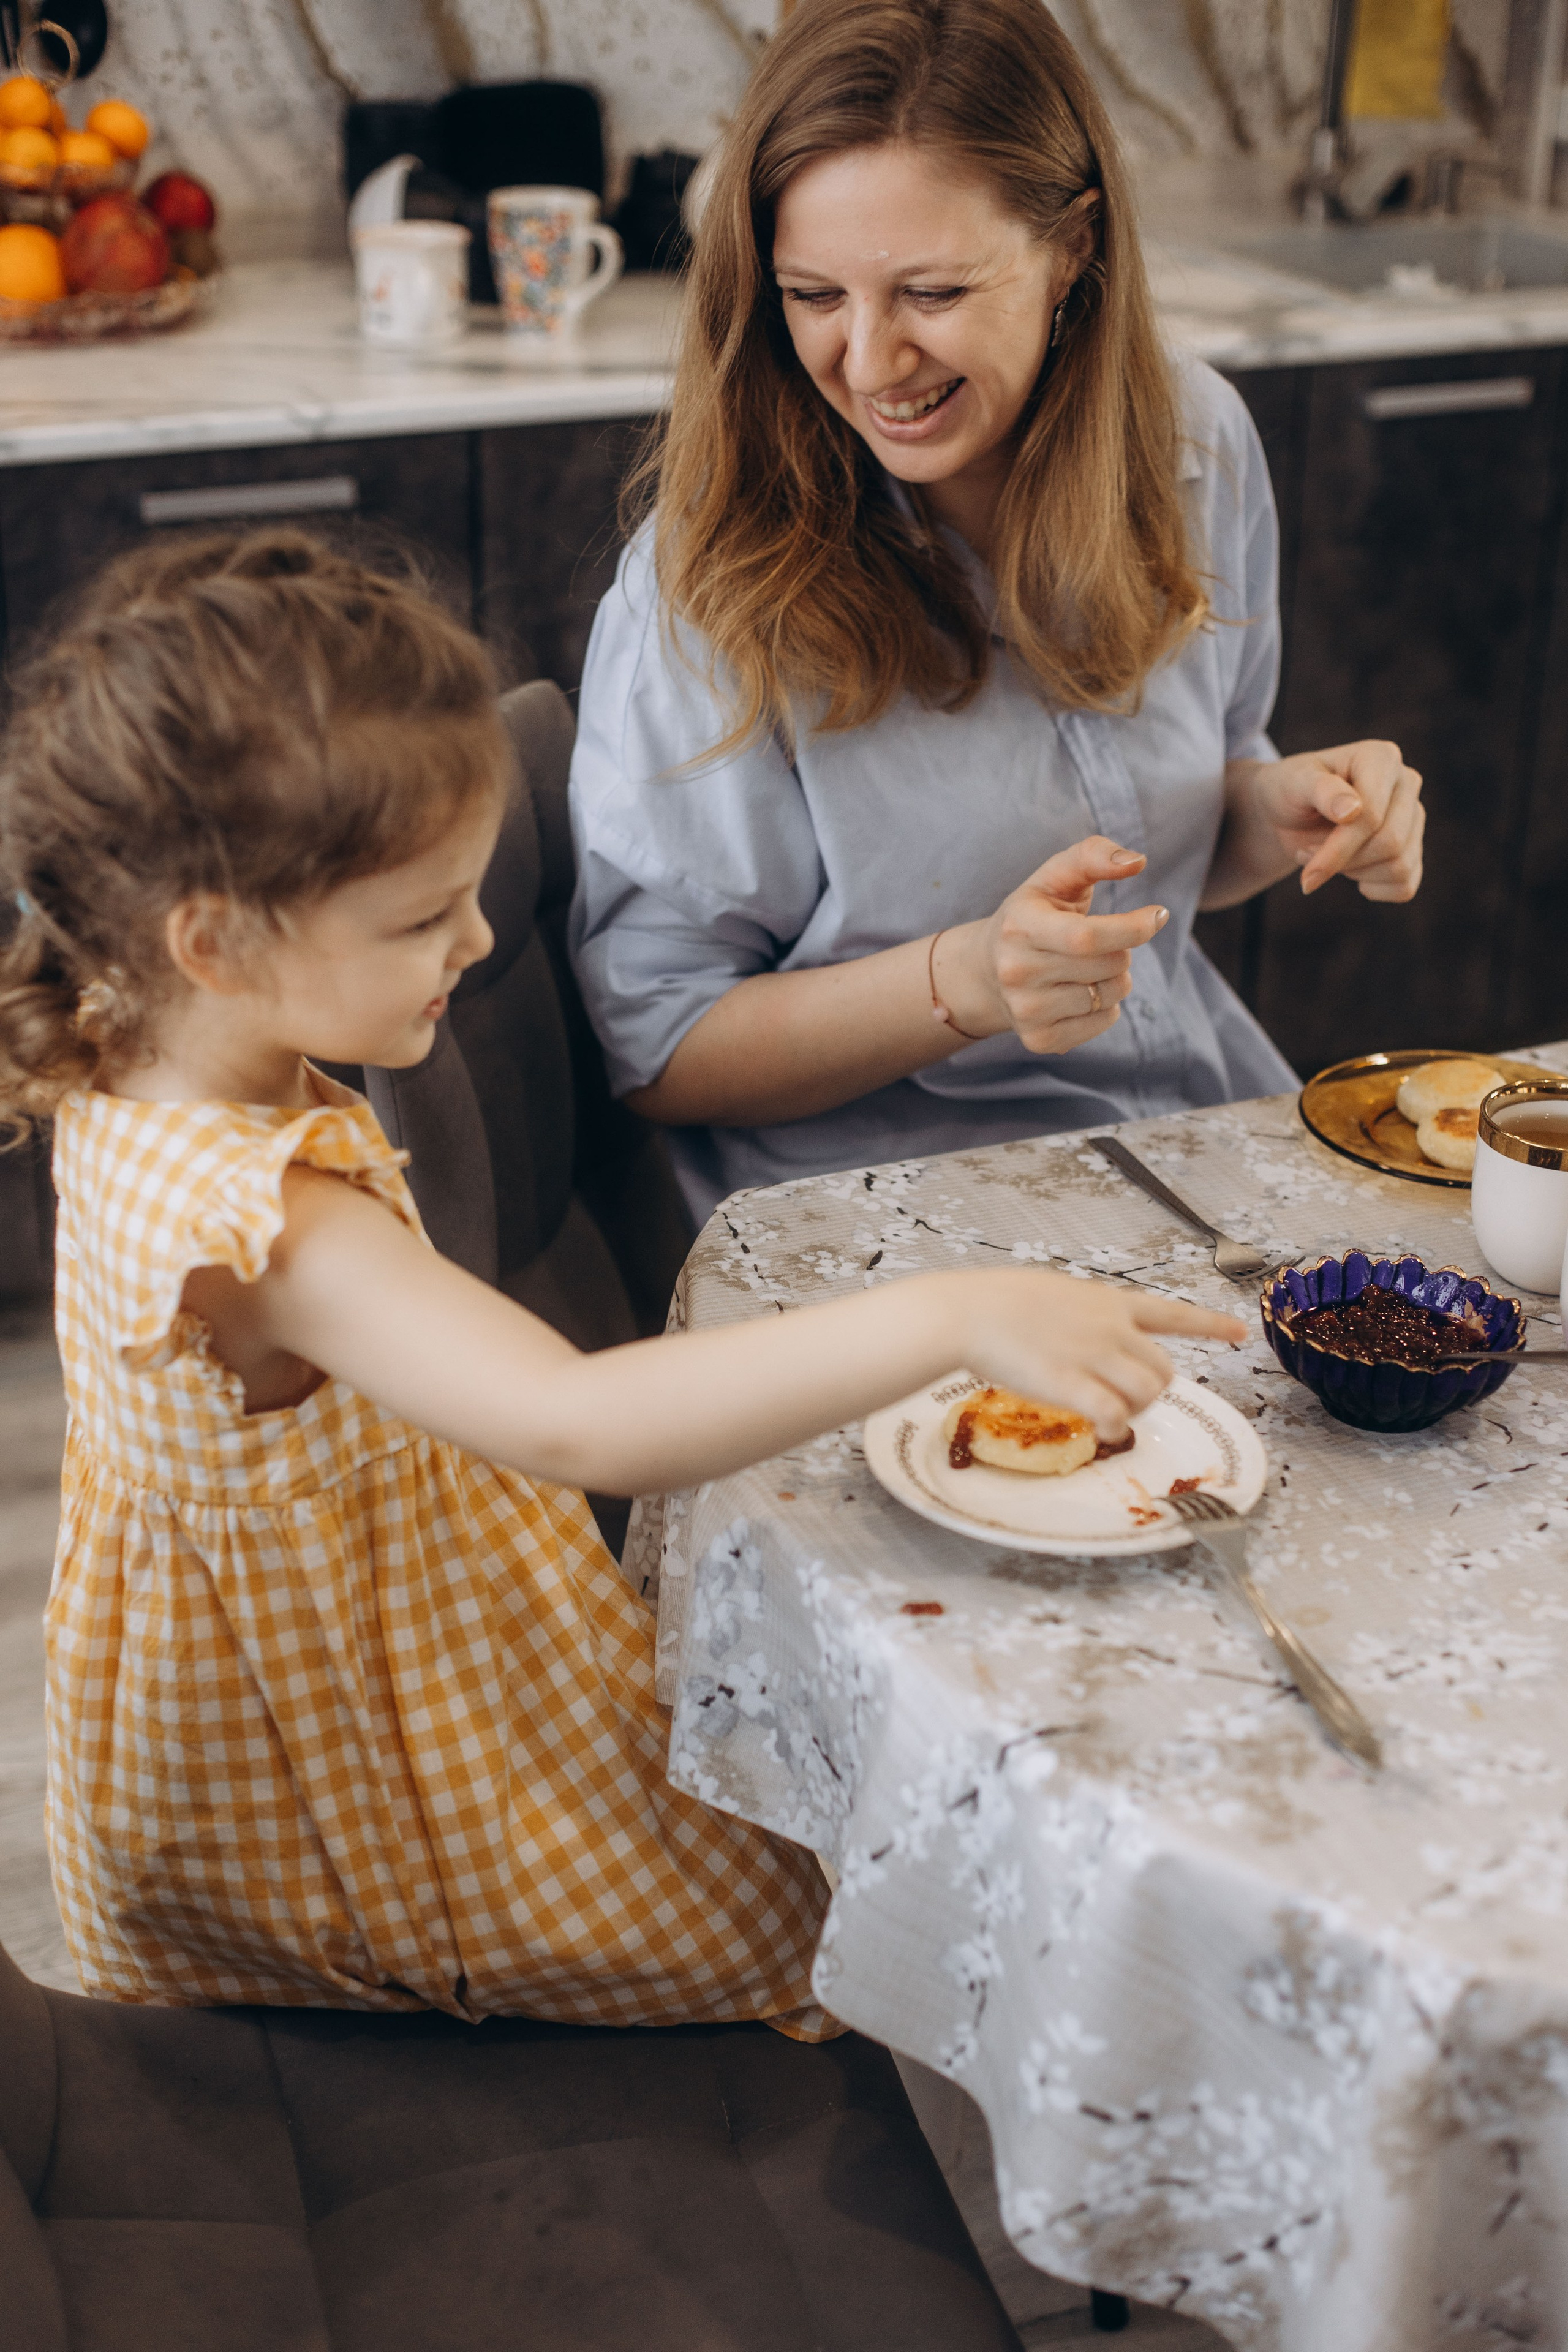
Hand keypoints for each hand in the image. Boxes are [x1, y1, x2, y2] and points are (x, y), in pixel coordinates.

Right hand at [939, 836, 1168, 1054]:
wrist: (986, 970)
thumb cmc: (1033, 913)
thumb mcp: (1054, 877)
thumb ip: (1094, 855)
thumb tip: (1137, 861)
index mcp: (1019, 927)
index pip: (1087, 937)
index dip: (1133, 928)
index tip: (1157, 914)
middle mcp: (1016, 972)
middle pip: (1110, 965)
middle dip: (1123, 948)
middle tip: (1103, 941)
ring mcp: (1026, 1011)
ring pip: (1112, 995)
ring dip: (1117, 977)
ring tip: (1089, 966)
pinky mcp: (1040, 1040)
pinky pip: (1105, 1021)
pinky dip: (1107, 1005)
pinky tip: (1081, 991)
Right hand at [959, 1269, 1245, 1438]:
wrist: (966, 1312)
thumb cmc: (995, 1303)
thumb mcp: (1051, 1294)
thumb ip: (1079, 1315)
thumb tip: (1083, 1332)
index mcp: (1107, 1301)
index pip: (1171, 1313)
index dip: (1208, 1326)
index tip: (1239, 1333)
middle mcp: (1110, 1327)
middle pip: (1163, 1367)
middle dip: (1152, 1392)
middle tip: (1121, 1403)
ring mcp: (1093, 1354)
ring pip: (1150, 1390)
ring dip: (1137, 1411)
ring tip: (1111, 1417)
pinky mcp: (1071, 1384)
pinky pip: (1115, 1415)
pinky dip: (1117, 1428)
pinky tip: (1104, 1432)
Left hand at [1254, 741, 1424, 899]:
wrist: (1290, 813)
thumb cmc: (1291, 791)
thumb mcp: (1294, 783)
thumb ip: (1322, 790)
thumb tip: (1352, 810)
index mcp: (1382, 758)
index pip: (1372, 816)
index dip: (1336, 848)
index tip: (1301, 858)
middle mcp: (1407, 783)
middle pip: (1390, 843)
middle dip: (1343, 859)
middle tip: (1308, 852)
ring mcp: (1414, 816)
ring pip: (1399, 867)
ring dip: (1354, 873)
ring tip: (1325, 855)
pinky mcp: (1413, 848)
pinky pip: (1404, 885)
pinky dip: (1373, 888)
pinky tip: (1351, 872)